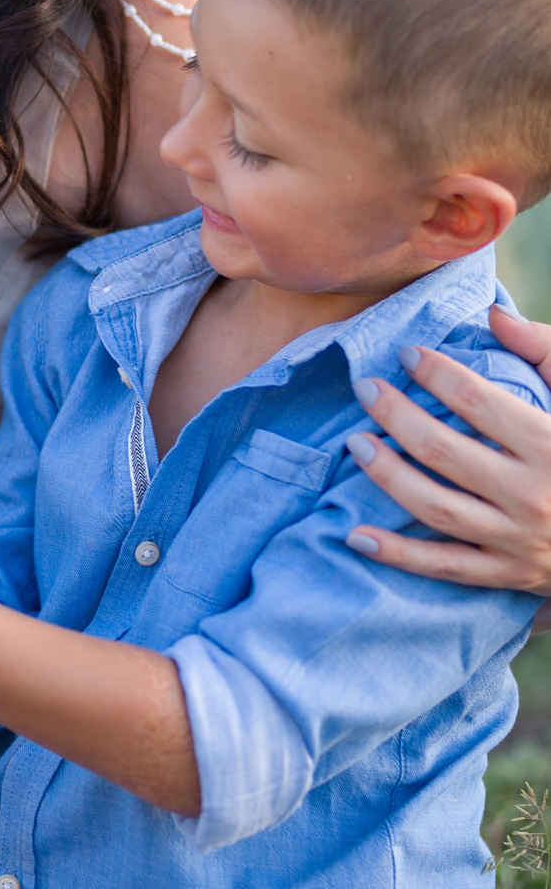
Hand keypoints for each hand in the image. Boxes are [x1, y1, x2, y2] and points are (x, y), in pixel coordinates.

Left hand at [345, 308, 550, 596]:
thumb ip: (544, 351)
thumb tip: (493, 315)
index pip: (479, 402)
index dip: (437, 373)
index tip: (407, 354)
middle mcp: (532, 494)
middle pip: (444, 452)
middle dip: (397, 416)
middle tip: (366, 389)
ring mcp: (516, 539)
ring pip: (436, 507)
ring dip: (388, 475)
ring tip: (356, 443)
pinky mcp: (505, 574)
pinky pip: (442, 566)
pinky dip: (397, 554)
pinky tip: (356, 536)